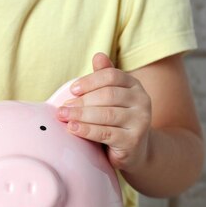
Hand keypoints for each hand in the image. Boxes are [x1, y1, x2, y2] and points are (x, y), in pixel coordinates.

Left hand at [56, 52, 151, 172]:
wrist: (134, 151)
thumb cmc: (117, 121)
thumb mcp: (112, 98)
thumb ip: (104, 78)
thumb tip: (98, 55)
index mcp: (134, 85)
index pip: (112, 76)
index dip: (90, 81)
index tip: (72, 90)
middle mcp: (142, 101)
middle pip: (108, 95)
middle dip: (82, 101)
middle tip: (63, 108)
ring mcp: (140, 121)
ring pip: (107, 114)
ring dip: (81, 115)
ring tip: (64, 116)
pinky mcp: (133, 140)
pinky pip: (106, 133)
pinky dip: (87, 130)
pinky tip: (73, 128)